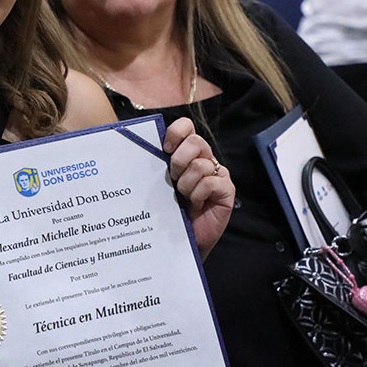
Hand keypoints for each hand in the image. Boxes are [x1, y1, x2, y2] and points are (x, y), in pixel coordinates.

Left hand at [162, 118, 234, 259]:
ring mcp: (218, 174)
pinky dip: (198, 194)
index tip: (165, 150)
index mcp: (187, 153)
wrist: (178, 239)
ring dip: (186, 184)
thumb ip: (157, 164)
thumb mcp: (159, 183)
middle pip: (196, 141)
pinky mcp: (227, 190)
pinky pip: (211, 183)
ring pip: (201, 164)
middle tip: (173, 178)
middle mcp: (205, 159)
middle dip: (179, 160)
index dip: (176, 132)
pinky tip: (196, 204)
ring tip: (184, 197)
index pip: (186, 127)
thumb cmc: (169, 210)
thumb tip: (140, 146)